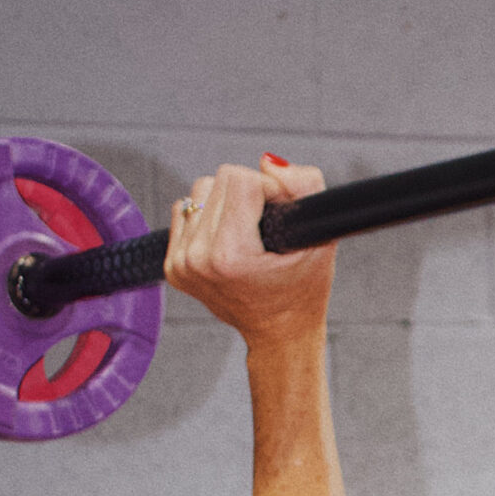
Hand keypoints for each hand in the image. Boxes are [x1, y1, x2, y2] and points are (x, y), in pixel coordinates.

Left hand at [165, 157, 334, 350]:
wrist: (281, 334)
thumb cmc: (304, 290)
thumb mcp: (321, 238)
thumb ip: (306, 187)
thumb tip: (268, 161)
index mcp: (230, 255)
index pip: (239, 178)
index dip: (269, 188)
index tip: (280, 213)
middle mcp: (198, 260)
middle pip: (217, 180)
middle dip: (246, 194)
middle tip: (266, 226)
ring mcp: (182, 264)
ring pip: (199, 192)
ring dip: (225, 204)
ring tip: (246, 234)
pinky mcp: (172, 267)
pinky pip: (185, 211)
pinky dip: (208, 218)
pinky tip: (228, 241)